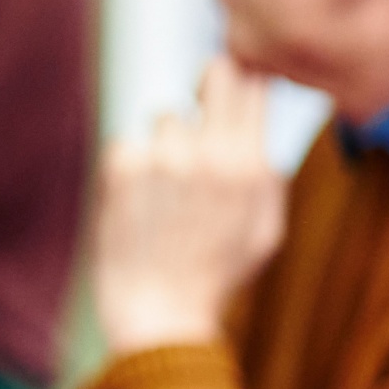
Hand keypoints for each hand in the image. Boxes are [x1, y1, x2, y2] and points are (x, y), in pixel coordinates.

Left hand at [94, 57, 285, 356]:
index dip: (245, 72)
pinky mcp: (120, 169)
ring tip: (167, 190)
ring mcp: (161, 159)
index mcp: (249, 166)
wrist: (160, 316)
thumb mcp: (265, 231)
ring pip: (165, 118)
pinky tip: (139, 205)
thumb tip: (259, 126)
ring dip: (166, 144)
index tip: (241, 73)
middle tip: (204, 101)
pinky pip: (126, 145)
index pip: (252, 84)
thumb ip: (267, 174)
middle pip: (212, 75)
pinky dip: (130, 168)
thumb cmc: (215, 276)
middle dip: (209, 86)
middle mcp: (207, 154)